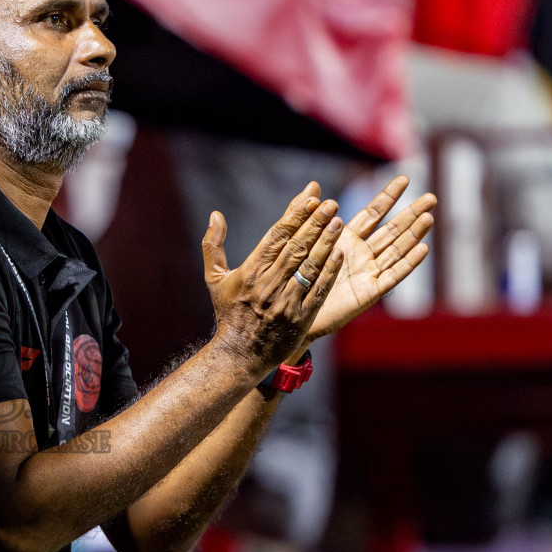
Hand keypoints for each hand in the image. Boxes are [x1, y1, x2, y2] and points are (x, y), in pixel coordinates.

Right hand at [203, 183, 344, 373]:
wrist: (239, 354)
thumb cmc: (228, 312)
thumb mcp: (214, 278)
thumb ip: (212, 245)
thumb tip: (215, 215)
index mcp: (250, 271)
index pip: (276, 237)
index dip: (295, 216)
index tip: (310, 197)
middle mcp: (268, 284)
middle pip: (296, 247)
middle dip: (315, 223)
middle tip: (331, 203)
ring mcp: (286, 301)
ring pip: (309, 266)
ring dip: (326, 242)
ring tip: (339, 222)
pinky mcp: (300, 318)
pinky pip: (318, 291)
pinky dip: (328, 272)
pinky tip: (339, 254)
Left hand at [306, 175, 435, 340]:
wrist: (289, 309)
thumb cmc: (292, 275)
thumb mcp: (298, 241)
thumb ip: (306, 214)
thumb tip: (313, 185)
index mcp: (345, 238)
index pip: (372, 213)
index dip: (388, 196)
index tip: (405, 178)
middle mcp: (361, 254)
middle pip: (392, 230)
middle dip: (411, 213)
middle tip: (431, 197)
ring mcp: (367, 272)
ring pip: (397, 250)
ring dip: (414, 234)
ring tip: (429, 217)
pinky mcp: (369, 292)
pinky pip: (392, 276)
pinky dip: (408, 263)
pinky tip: (423, 248)